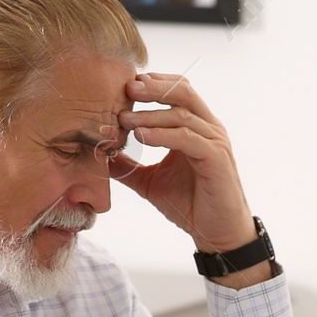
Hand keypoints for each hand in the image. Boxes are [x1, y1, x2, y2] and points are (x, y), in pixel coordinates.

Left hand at [112, 73, 259, 257]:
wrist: (217, 233)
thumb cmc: (190, 204)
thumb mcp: (150, 181)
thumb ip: (128, 166)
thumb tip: (100, 156)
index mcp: (195, 127)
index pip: (176, 91)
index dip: (152, 83)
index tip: (123, 85)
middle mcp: (208, 128)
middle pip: (182, 92)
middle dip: (153, 87)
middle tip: (126, 87)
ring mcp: (214, 142)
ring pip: (182, 114)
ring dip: (150, 115)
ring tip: (124, 120)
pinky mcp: (216, 158)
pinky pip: (187, 138)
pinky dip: (162, 135)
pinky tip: (141, 137)